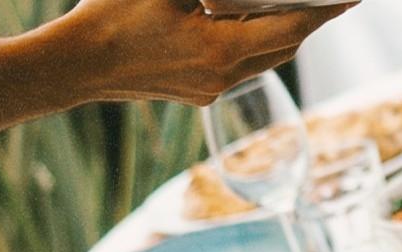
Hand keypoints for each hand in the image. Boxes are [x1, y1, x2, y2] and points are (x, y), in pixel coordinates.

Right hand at [48, 0, 354, 105]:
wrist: (76, 65)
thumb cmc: (112, 14)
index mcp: (221, 50)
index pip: (292, 27)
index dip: (325, 10)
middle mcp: (224, 77)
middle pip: (286, 46)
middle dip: (309, 19)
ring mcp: (213, 90)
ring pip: (266, 59)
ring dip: (283, 31)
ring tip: (295, 4)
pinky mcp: (200, 94)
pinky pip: (243, 66)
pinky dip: (255, 42)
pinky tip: (249, 20)